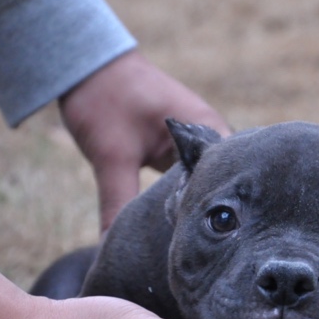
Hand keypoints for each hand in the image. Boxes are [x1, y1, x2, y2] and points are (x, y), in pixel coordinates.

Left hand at [60, 50, 231, 231]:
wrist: (86, 66)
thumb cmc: (104, 99)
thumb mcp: (111, 155)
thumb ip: (117, 202)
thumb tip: (111, 246)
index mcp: (206, 129)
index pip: (232, 177)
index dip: (223, 211)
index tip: (212, 244)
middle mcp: (210, 134)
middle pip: (223, 184)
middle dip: (212, 215)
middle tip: (205, 253)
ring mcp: (195, 142)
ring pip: (206, 183)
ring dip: (198, 208)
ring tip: (196, 245)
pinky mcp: (178, 149)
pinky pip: (190, 179)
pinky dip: (183, 198)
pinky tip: (178, 224)